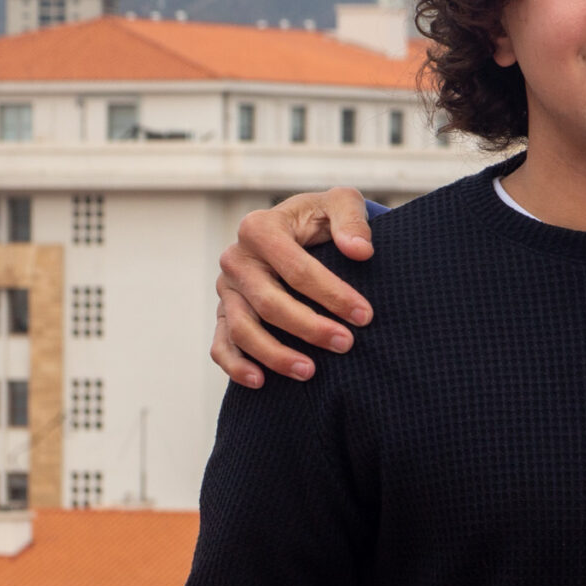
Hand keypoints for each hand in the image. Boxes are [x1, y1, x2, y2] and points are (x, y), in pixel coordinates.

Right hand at [210, 188, 375, 386]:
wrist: (295, 229)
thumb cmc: (320, 218)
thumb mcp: (340, 203)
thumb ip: (352, 220)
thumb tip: (360, 251)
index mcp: (260, 228)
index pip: (297, 269)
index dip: (332, 294)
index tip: (364, 316)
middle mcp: (236, 259)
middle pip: (270, 303)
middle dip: (310, 328)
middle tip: (346, 344)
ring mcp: (226, 289)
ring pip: (242, 329)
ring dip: (275, 355)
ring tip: (311, 372)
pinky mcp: (223, 312)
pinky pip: (220, 345)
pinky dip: (236, 366)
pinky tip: (261, 382)